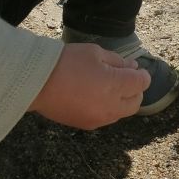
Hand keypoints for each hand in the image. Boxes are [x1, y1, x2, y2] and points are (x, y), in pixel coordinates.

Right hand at [29, 43, 150, 128]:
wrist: (36, 82)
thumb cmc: (66, 62)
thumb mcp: (95, 52)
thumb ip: (117, 61)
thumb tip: (132, 68)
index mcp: (116, 85)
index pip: (142, 83)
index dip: (141, 74)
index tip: (133, 68)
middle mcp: (112, 106)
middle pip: (136, 102)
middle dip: (134, 90)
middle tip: (122, 77)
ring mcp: (99, 119)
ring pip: (122, 113)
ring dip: (121, 101)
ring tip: (106, 87)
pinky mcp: (86, 125)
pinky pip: (105, 118)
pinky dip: (107, 109)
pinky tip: (93, 97)